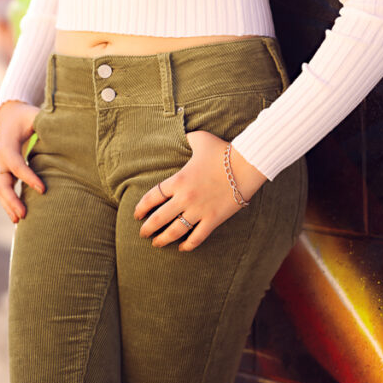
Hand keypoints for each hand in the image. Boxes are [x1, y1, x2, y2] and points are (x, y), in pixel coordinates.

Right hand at [0, 100, 45, 222]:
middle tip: (24, 214)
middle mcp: (1, 158)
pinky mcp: (4, 173)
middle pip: (3, 183)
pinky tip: (17, 217)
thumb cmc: (26, 117)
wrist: (10, 117)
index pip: (16, 164)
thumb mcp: (35, 115)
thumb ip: (45, 121)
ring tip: (19, 221)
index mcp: (7, 144)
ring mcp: (1, 167)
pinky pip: (5, 191)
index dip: (28, 177)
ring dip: (9, 206)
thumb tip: (63, 127)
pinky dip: (9, 204)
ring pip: (1, 191)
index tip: (43, 189)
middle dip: (12, 200)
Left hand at [133, 130, 266, 251]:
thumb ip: (187, 138)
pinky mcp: (213, 220)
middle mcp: (185, 198)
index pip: (152, 197)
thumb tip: (182, 134)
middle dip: (147, 228)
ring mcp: (199, 210)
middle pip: (159, 218)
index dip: (141, 208)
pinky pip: (197, 237)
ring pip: (175, 231)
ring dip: (163, 239)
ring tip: (156, 243)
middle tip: (142, 233)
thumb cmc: (222, 151)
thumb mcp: (200, 139)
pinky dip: (188, 245)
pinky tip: (182, 248)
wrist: (245, 165)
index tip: (137, 214)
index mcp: (178, 180)